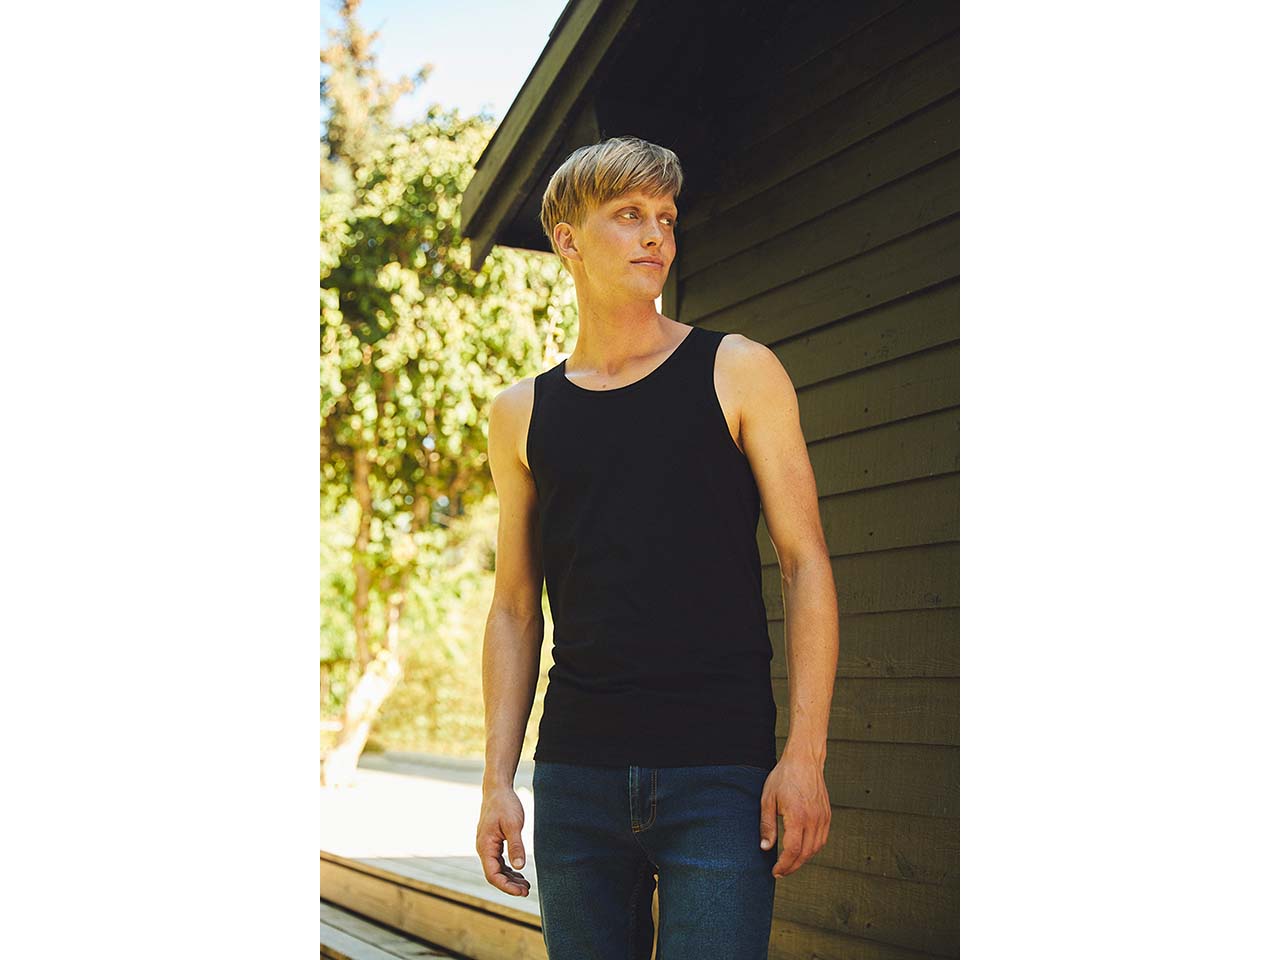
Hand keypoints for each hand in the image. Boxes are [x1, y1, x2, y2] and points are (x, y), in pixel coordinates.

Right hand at [476, 787, 530, 896]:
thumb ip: (516, 846)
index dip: (506, 886)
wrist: (497, 789)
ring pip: (497, 869)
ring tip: (526, 886)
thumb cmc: (505, 804)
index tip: (521, 892)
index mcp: (485, 846)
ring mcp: (487, 846)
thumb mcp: (513, 825)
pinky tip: (520, 873)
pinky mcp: (493, 842)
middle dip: (510, 885)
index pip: (493, 875)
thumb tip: (520, 867)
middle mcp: (483, 848)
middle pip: (494, 875)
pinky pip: (499, 861)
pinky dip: (509, 869)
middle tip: (527, 891)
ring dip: (510, 879)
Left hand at [758, 752, 830, 877]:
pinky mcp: (827, 815)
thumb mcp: (768, 799)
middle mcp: (813, 819)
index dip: (784, 865)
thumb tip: (765, 847)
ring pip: (816, 848)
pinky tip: (802, 850)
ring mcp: (823, 818)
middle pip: (805, 853)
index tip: (775, 871)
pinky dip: (813, 849)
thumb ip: (767, 825)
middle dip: (793, 867)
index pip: (792, 850)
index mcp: (797, 816)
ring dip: (803, 860)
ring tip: (790, 863)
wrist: (804, 760)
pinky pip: (822, 839)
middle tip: (781, 872)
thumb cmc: (784, 777)